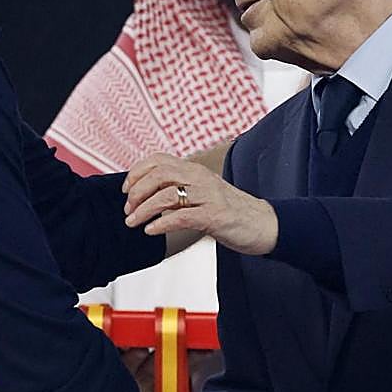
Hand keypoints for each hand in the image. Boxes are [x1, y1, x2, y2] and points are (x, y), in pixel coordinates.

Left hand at [123, 154, 278, 255]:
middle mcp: (201, 178)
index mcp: (196, 170)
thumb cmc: (232, 212)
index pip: (158, 160)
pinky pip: (181, 216)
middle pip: (158, 175)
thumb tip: (148, 196)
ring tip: (133, 222)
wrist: (265, 224)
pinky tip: (151, 231)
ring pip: (166, 195)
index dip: (137, 172)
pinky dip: (161, 224)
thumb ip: (181, 189)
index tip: (125, 190)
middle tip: (128, 209)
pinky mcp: (215, 215)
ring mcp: (208, 196)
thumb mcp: (204, 193)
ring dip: (144, 209)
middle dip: (137, 192)